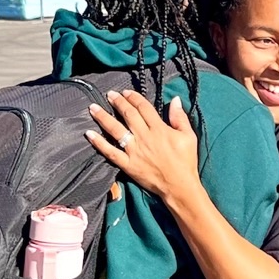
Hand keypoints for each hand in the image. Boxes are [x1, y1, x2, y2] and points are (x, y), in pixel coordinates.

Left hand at [86, 89, 203, 201]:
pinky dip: (99, 143)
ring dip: (103, 117)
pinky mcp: (127, 164)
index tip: (126, 92)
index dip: (134, 98)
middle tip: (109, 94)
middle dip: (117, 102)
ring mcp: (134, 151)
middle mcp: (144, 137)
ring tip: (93, 108)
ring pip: (116, 130)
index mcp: (159, 129)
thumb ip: (180, 117)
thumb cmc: (186, 162)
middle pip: (128, 115)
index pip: (144, 108)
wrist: (179, 186)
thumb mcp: (189, 136)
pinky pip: (110, 152)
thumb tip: (175, 100)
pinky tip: (89, 134)